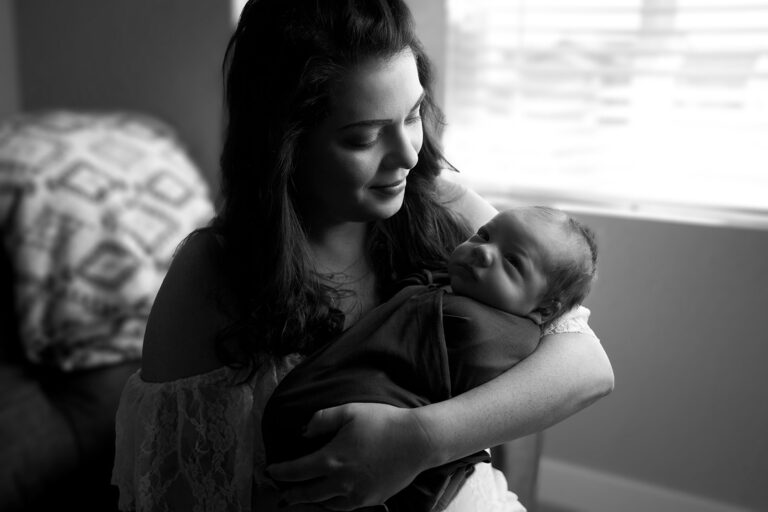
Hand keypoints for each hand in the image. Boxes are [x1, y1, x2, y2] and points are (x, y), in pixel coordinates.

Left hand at [266, 402, 436, 510]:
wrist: (417, 441)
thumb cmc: (383, 422)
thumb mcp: (349, 411)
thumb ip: (321, 419)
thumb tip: (304, 432)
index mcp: (332, 459)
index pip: (297, 471)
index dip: (281, 472)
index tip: (270, 471)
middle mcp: (341, 482)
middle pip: (308, 494)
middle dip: (292, 494)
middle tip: (281, 495)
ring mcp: (357, 495)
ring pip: (326, 505)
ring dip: (311, 502)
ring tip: (302, 500)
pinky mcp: (371, 499)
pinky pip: (345, 507)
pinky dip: (332, 505)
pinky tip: (330, 500)